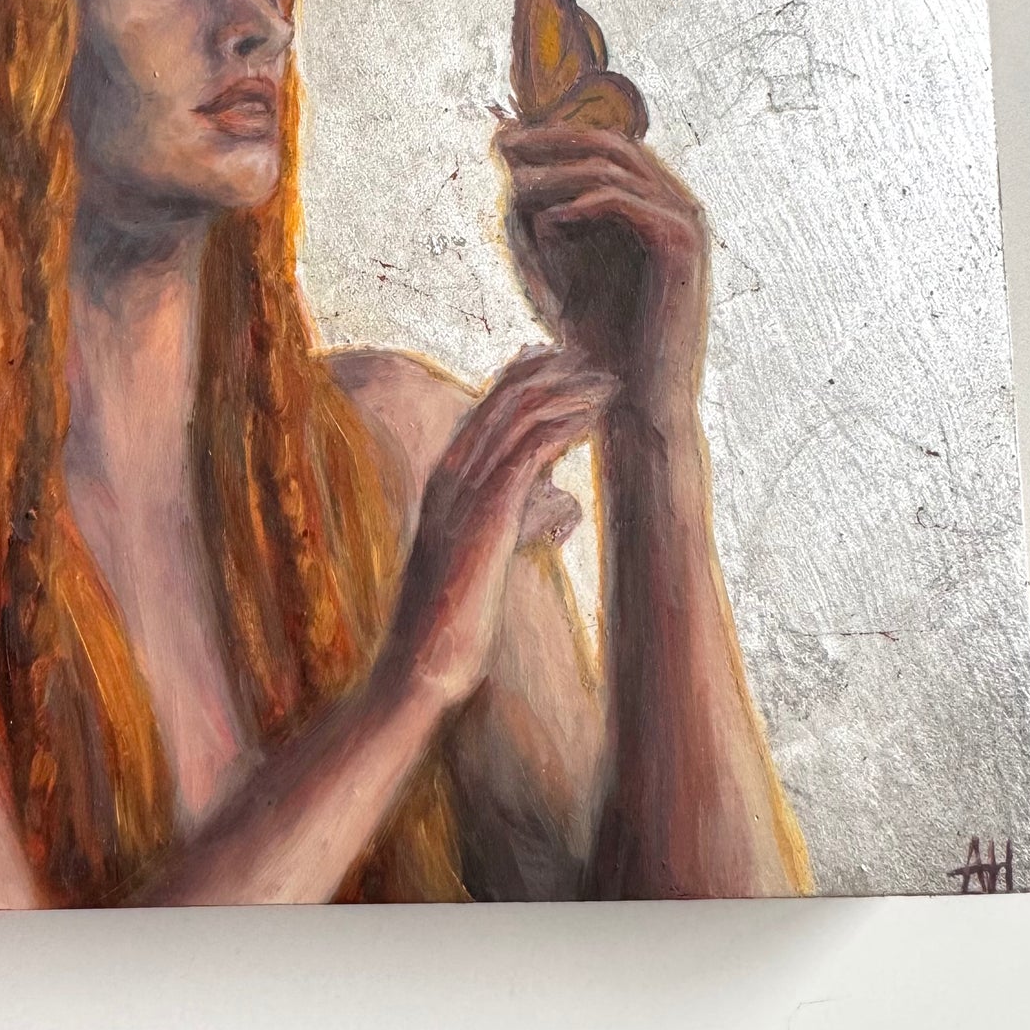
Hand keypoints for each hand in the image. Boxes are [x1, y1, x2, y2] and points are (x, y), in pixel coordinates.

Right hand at [379, 349, 616, 710]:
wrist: (421, 666)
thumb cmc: (455, 621)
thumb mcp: (491, 555)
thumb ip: (522, 518)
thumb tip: (562, 504)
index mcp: (443, 481)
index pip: (485, 409)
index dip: (525, 379)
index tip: (564, 363)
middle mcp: (447, 475)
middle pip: (501, 400)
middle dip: (552, 374)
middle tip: (596, 362)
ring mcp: (461, 492)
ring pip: (517, 417)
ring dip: (568, 394)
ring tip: (608, 386)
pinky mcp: (485, 515)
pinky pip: (529, 452)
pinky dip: (564, 427)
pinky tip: (594, 420)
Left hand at [495, 114, 709, 430]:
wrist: (629, 396)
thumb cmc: (590, 332)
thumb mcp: (549, 256)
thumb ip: (531, 201)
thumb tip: (502, 140)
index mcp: (651, 201)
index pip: (602, 143)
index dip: (551, 133)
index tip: (501, 139)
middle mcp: (675, 202)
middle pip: (611, 142)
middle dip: (552, 140)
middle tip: (505, 146)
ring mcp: (685, 220)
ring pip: (617, 167)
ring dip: (560, 170)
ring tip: (516, 184)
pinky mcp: (684, 245)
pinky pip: (630, 203)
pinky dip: (584, 203)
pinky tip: (547, 220)